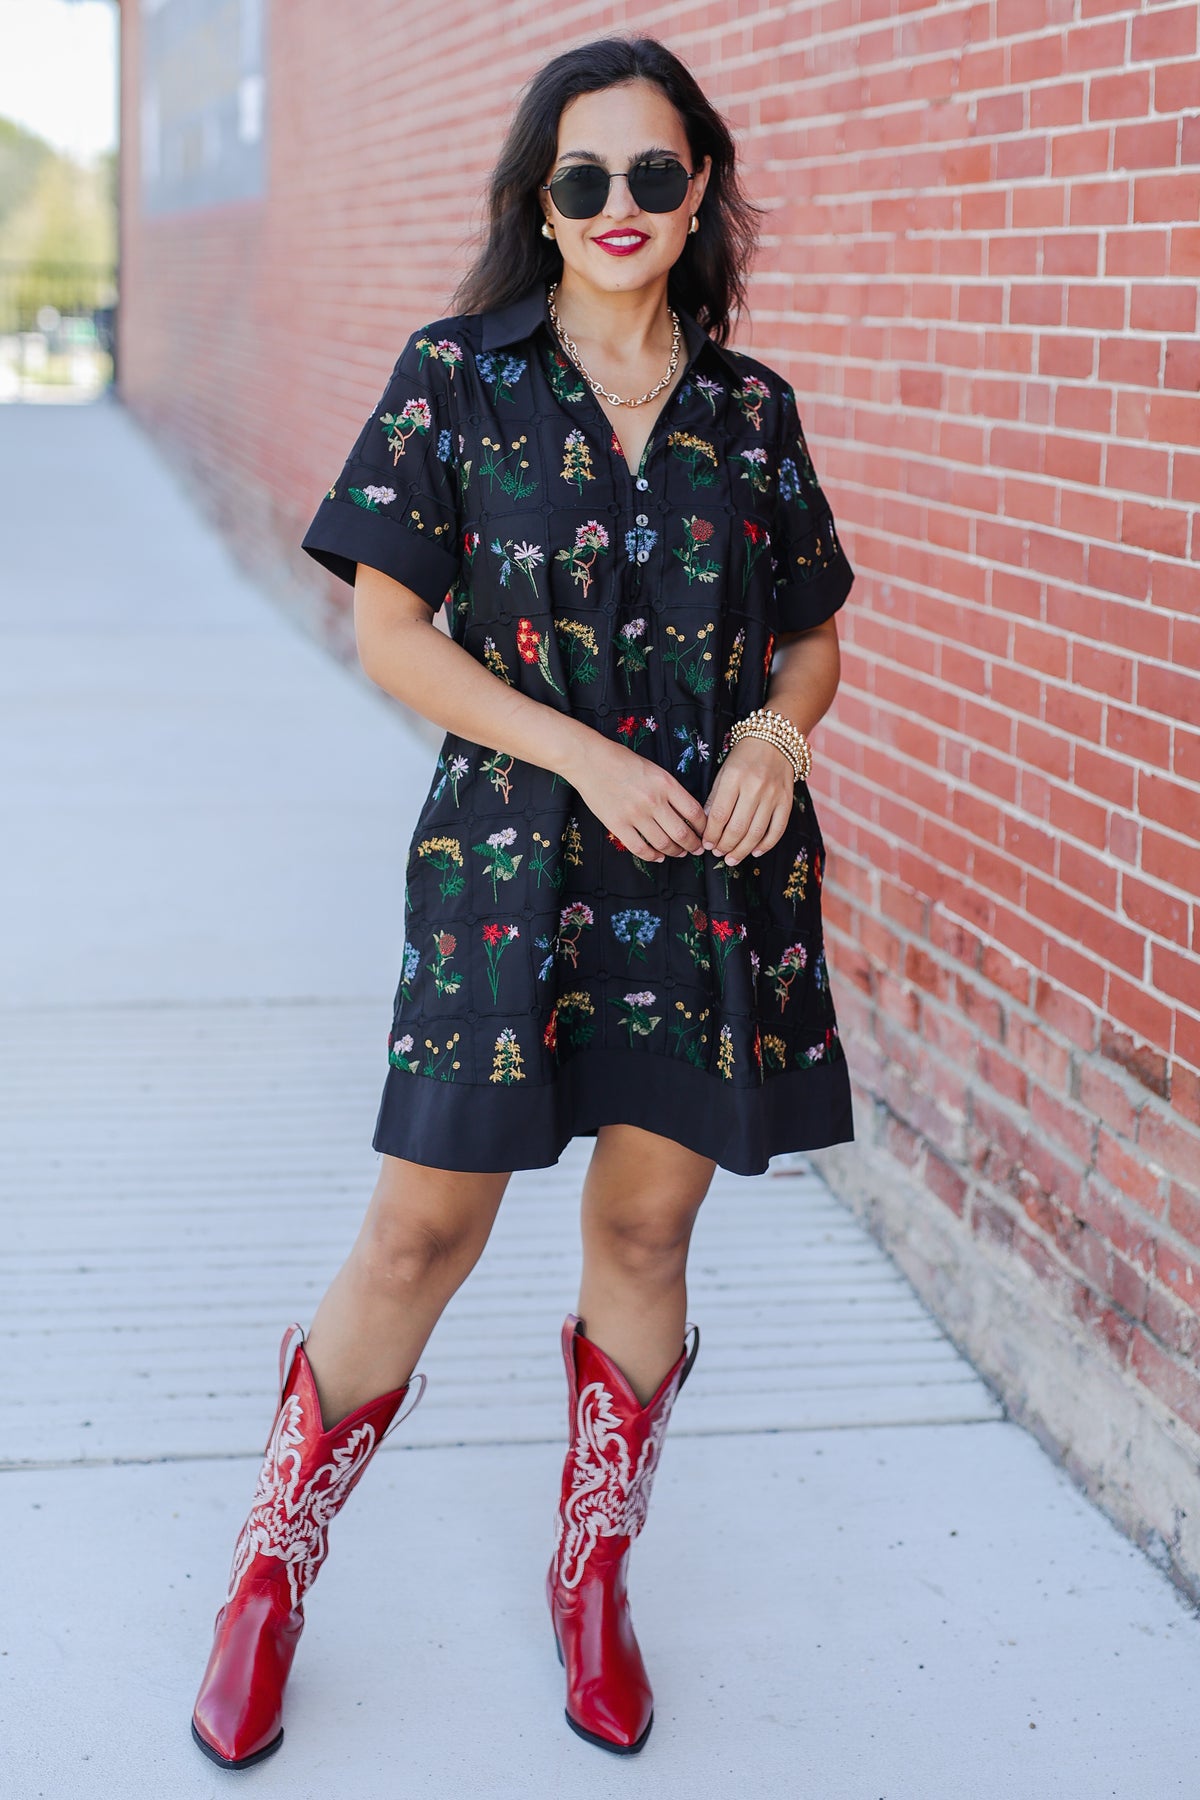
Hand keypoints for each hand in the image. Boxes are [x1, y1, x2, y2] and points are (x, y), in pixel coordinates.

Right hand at [571, 737, 707, 861]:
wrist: (590, 760)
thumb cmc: (622, 760)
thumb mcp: (655, 769)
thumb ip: (670, 790)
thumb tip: (685, 812)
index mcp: (666, 784)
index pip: (694, 812)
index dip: (703, 827)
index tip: (704, 833)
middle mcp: (653, 801)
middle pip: (682, 832)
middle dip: (693, 845)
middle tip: (696, 849)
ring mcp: (635, 814)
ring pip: (663, 843)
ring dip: (675, 852)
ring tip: (679, 853)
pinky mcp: (618, 824)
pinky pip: (640, 848)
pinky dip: (653, 856)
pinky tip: (658, 856)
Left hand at [701, 738, 794, 864]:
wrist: (776, 741)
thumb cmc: (744, 757)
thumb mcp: (723, 772)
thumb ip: (714, 798)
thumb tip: (707, 826)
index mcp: (734, 778)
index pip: (719, 815)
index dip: (711, 834)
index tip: (706, 844)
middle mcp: (754, 787)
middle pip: (737, 827)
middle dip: (725, 846)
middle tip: (718, 853)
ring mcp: (773, 796)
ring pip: (756, 832)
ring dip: (742, 850)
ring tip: (731, 859)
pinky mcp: (787, 801)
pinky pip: (777, 830)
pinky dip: (766, 845)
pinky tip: (755, 852)